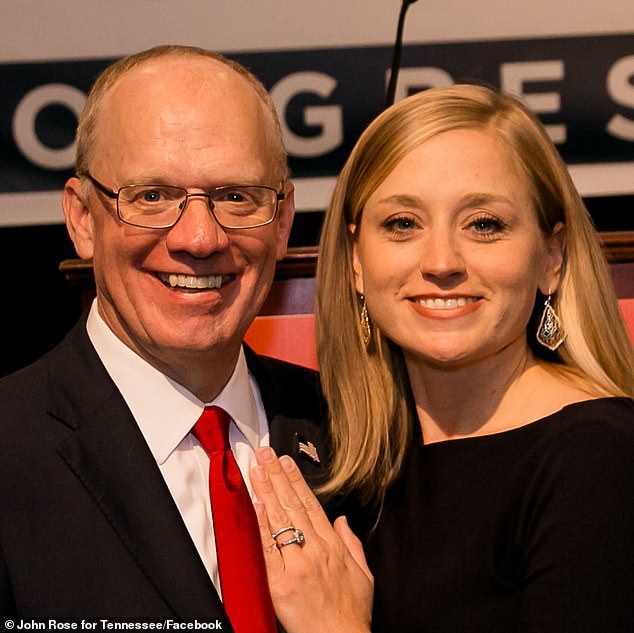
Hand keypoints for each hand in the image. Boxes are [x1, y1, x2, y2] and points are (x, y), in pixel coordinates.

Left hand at [250, 446, 372, 632]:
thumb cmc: (351, 614)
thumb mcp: (364, 575)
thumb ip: (352, 544)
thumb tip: (342, 521)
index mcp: (333, 547)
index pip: (311, 504)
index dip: (296, 480)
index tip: (286, 461)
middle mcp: (316, 551)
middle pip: (292, 505)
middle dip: (278, 476)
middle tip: (265, 454)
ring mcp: (297, 565)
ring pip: (280, 520)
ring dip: (267, 491)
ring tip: (257, 469)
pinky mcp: (281, 583)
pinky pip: (268, 549)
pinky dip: (262, 525)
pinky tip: (255, 505)